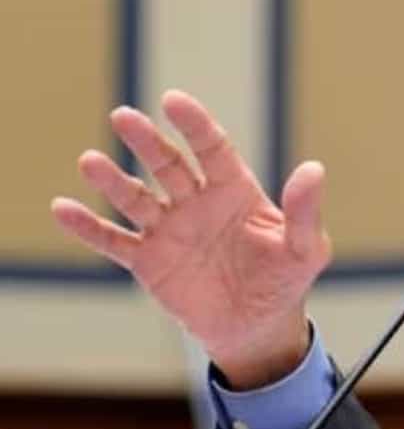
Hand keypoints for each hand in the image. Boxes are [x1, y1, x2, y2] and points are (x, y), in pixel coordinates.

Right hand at [51, 90, 331, 388]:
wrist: (257, 327)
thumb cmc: (285, 281)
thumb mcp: (304, 249)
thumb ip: (304, 211)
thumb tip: (314, 169)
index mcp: (235, 191)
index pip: (213, 149)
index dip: (195, 124)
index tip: (173, 101)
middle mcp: (197, 202)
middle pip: (168, 164)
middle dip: (147, 141)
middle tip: (124, 116)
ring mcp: (170, 229)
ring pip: (137, 197)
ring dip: (113, 180)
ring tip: (90, 161)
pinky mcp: (149, 261)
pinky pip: (115, 241)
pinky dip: (90, 227)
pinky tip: (64, 208)